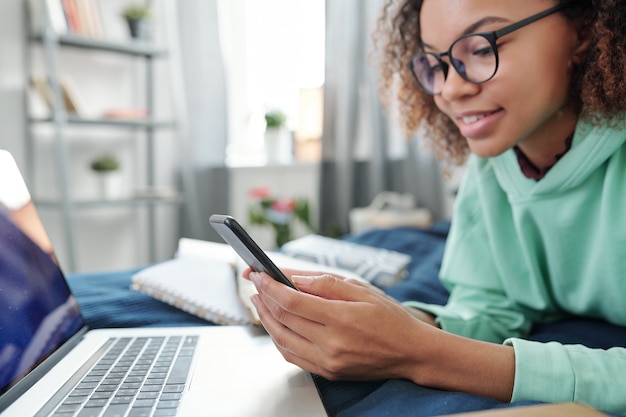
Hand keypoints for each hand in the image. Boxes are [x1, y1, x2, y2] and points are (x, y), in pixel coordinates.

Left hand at [247, 270, 439, 381]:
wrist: (412, 353)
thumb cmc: (392, 319)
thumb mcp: (363, 290)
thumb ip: (327, 283)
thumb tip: (296, 278)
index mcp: (341, 319)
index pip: (292, 300)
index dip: (269, 286)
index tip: (257, 274)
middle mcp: (331, 344)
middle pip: (283, 319)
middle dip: (263, 298)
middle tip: (255, 283)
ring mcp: (328, 362)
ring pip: (282, 340)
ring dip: (265, 319)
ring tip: (260, 301)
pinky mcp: (327, 372)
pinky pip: (292, 356)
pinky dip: (278, 339)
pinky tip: (275, 324)